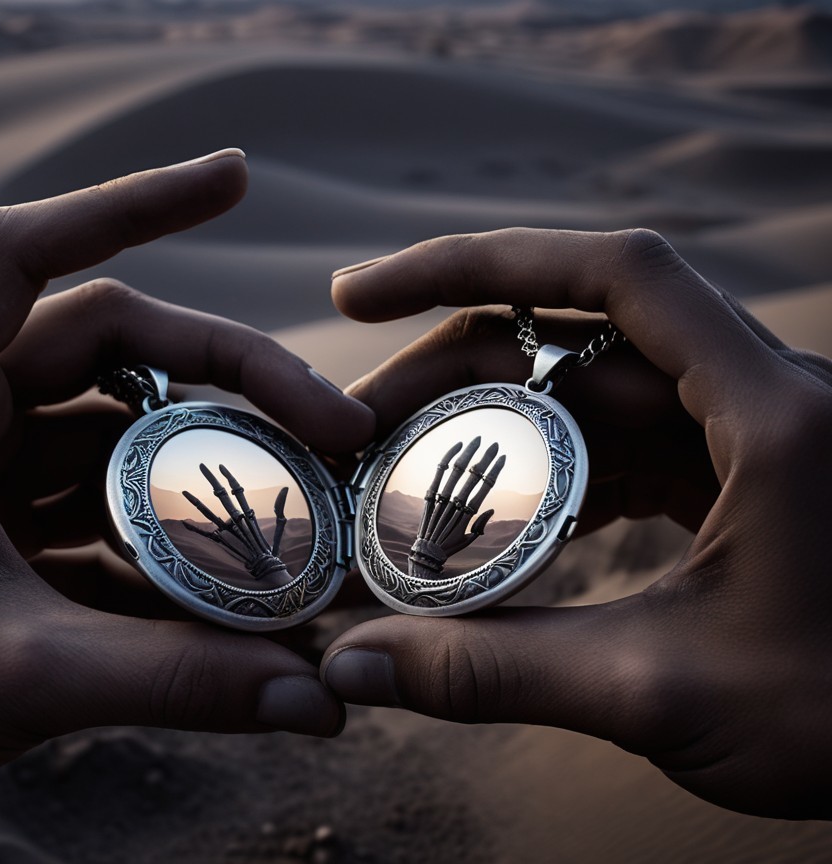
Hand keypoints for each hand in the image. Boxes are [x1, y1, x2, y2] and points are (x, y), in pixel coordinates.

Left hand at [0, 150, 374, 798]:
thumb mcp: (20, 677)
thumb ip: (172, 681)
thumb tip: (313, 700)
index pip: (14, 255)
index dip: (124, 203)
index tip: (231, 181)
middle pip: (99, 342)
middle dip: (219, 371)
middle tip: (323, 419)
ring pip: (101, 417)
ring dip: (191, 450)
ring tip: (291, 489)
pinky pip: (84, 489)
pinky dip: (149, 515)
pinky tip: (213, 561)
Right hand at [321, 228, 831, 817]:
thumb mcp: (665, 694)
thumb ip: (500, 673)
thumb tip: (355, 667)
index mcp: (768, 415)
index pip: (614, 275)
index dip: (483, 260)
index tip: (370, 290)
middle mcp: (760, 400)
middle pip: (574, 340)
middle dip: (453, 374)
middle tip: (356, 425)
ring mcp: (749, 438)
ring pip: (590, 396)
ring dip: (493, 430)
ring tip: (400, 476)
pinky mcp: (741, 479)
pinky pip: (621, 447)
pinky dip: (544, 475)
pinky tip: (489, 522)